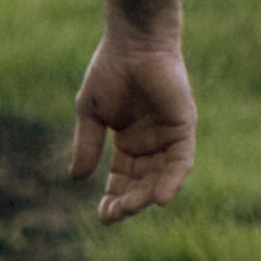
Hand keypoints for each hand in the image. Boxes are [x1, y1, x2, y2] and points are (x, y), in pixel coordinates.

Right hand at [68, 30, 196, 222]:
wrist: (133, 43)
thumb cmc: (109, 71)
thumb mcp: (91, 114)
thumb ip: (87, 144)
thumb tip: (77, 179)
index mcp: (129, 141)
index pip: (123, 178)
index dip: (113, 198)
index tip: (102, 216)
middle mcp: (152, 143)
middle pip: (142, 182)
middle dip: (128, 201)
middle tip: (113, 215)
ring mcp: (169, 137)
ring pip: (161, 177)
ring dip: (147, 195)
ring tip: (131, 209)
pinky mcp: (184, 128)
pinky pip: (181, 161)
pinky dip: (172, 180)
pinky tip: (159, 198)